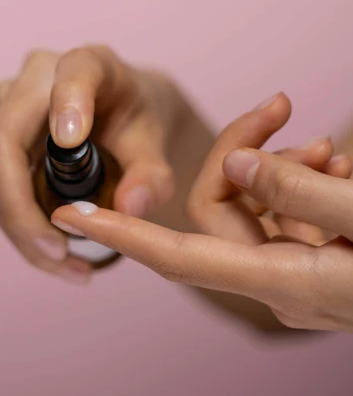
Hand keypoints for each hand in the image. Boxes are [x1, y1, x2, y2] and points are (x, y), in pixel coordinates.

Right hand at [0, 47, 183, 283]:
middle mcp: (36, 76)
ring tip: (65, 262)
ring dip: (18, 225)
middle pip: (2, 137)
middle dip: (21, 206)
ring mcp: (5, 103)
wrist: (121, 115)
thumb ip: (151, 174)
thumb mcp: (157, 143)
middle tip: (59, 251)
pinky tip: (51, 253)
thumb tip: (128, 208)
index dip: (66, 102)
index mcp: (88, 63)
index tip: (71, 140)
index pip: (72, 72)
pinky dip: (17, 226)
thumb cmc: (137, 121)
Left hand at [51, 94, 352, 330]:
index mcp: (283, 280)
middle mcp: (277, 274)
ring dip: (286, 160)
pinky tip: (341, 165)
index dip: (122, 231)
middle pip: (222, 202)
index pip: (179, 254)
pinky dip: (305, 174)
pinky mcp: (313, 244)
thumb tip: (238, 164)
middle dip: (246, 150)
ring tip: (334, 151)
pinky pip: (286, 201)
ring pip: (256, 194)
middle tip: (287, 115)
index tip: (71, 207)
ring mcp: (295, 260)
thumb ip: (301, 192)